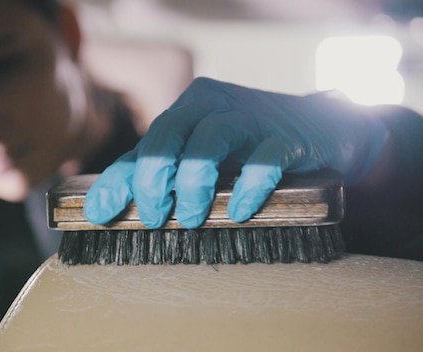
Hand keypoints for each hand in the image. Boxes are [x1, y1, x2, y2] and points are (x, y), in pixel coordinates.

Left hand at [83, 77, 388, 228]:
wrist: (321, 129)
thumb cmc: (250, 146)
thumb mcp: (201, 155)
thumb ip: (160, 174)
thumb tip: (104, 208)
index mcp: (187, 108)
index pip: (144, 144)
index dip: (119, 180)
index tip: (101, 215)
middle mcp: (213, 105)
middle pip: (168, 133)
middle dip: (153, 179)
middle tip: (154, 217)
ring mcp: (250, 117)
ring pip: (210, 140)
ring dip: (194, 183)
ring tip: (191, 218)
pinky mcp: (286, 138)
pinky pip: (263, 158)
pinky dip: (248, 187)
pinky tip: (239, 211)